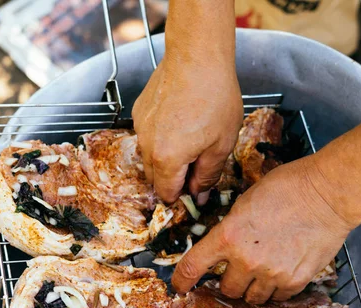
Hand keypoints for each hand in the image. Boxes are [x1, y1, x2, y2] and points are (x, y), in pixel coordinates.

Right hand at [132, 55, 242, 203]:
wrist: (198, 57)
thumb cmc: (215, 99)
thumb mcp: (221, 145)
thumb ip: (207, 177)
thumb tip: (198, 197)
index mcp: (166, 159)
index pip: (166, 194)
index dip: (182, 197)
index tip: (196, 190)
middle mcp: (146, 146)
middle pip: (155, 178)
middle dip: (174, 179)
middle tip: (199, 164)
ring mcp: (140, 127)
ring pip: (150, 157)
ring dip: (167, 158)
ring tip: (191, 139)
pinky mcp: (139, 111)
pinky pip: (148, 136)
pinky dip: (161, 138)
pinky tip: (181, 122)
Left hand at [172, 157, 360, 303]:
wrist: (326, 194)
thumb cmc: (287, 188)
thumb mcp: (245, 202)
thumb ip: (231, 228)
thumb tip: (225, 244)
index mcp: (228, 236)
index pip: (194, 266)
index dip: (183, 280)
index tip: (180, 286)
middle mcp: (246, 260)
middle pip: (226, 288)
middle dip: (229, 280)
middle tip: (239, 268)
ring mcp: (271, 274)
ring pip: (252, 297)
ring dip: (252, 287)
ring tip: (263, 269)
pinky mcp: (295, 281)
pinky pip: (277, 297)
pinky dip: (275, 288)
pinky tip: (281, 270)